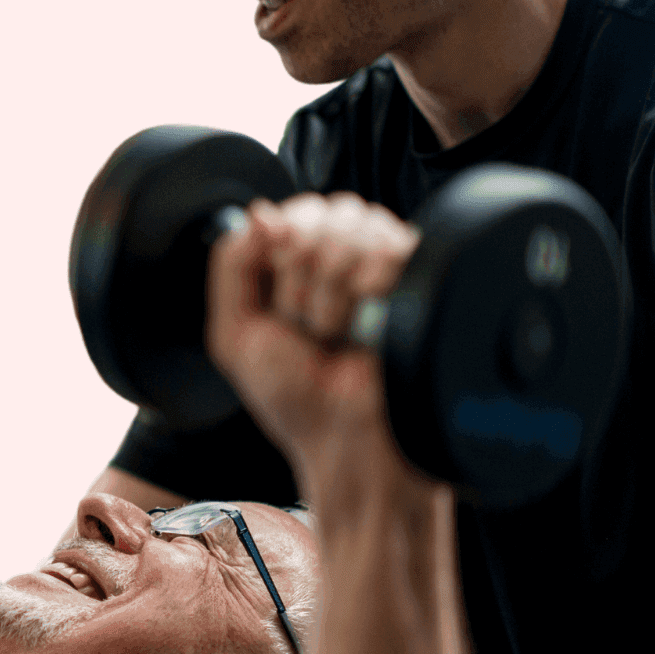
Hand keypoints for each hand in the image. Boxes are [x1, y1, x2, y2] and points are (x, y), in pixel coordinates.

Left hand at [206, 192, 417, 470]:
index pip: (289, 213)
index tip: (279, 305)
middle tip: (309, 329)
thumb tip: (259, 213)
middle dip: (299, 282)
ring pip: (350, 229)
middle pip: (318, 215)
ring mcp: (387, 263)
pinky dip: (366, 291)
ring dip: (329, 296)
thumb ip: (232, 265)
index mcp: (302, 261)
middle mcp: (346, 254)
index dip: (277, 257)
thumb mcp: (236, 332)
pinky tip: (367, 327)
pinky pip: (388, 247)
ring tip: (336, 335)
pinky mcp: (423, 277)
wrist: (347, 440)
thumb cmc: (296, 395)